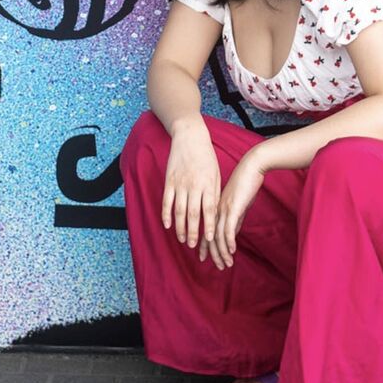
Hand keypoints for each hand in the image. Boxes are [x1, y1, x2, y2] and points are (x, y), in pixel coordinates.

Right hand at [162, 123, 220, 249]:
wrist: (190, 137)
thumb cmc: (207, 157)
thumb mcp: (216, 174)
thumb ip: (214, 193)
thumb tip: (214, 213)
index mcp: (208, 184)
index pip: (209, 209)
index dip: (208, 225)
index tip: (209, 239)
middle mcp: (194, 185)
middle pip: (193, 213)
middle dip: (193, 231)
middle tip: (194, 246)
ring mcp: (180, 183)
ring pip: (179, 210)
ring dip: (180, 227)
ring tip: (182, 239)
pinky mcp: (169, 180)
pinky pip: (166, 200)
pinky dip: (166, 214)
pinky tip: (167, 225)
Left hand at [199, 149, 264, 269]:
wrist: (252, 166)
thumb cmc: (246, 182)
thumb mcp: (239, 203)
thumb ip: (235, 217)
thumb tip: (233, 231)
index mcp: (215, 208)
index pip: (206, 231)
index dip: (204, 246)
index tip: (202, 258)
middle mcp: (216, 210)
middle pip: (210, 237)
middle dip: (214, 254)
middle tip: (219, 267)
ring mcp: (224, 208)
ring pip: (218, 235)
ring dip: (222, 252)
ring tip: (227, 264)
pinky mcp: (233, 207)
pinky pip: (229, 227)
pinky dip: (229, 241)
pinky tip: (232, 250)